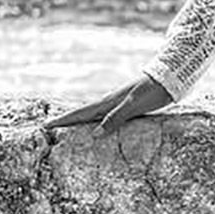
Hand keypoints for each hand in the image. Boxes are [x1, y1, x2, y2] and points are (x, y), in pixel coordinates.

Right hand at [44, 74, 174, 135]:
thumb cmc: (152, 93)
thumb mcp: (134, 106)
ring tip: (65, 127)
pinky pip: (103, 115)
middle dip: (65, 121)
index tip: (45, 126)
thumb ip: (115, 119)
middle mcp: (108, 102)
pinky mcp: (125, 105)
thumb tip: (95, 134)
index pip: (80, 113)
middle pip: (81, 113)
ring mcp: (116, 103)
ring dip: (77, 120)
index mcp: (107, 103)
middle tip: (47, 127)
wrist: (168, 79)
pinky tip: (95, 124)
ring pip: (91, 114)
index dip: (63, 121)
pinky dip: (93, 120)